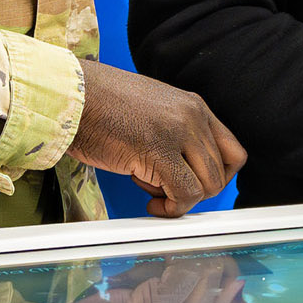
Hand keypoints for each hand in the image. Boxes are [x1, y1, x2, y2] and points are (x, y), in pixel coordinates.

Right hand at [69, 62, 244, 217]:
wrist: (70, 95)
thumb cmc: (98, 106)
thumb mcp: (151, 111)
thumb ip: (175, 133)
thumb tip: (184, 170)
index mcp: (193, 105)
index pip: (232, 150)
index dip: (216, 176)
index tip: (194, 185)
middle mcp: (193, 116)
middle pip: (222, 172)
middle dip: (196, 191)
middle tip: (167, 192)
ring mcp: (178, 132)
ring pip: (208, 186)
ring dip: (181, 199)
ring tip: (151, 189)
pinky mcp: (159, 151)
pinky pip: (185, 194)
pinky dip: (171, 208)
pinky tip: (150, 201)